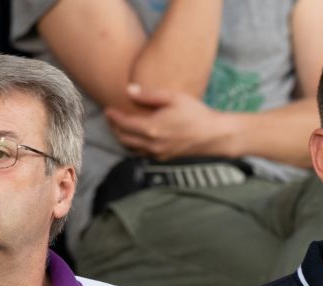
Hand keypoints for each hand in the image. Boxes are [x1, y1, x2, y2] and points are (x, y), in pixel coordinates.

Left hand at [104, 85, 232, 159]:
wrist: (214, 135)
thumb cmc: (196, 114)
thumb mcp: (174, 98)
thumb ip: (149, 95)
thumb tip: (129, 90)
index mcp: (152, 128)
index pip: (123, 124)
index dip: (113, 116)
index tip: (108, 109)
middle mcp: (152, 144)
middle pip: (123, 139)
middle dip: (114, 128)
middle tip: (111, 118)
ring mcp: (158, 154)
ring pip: (131, 149)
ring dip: (123, 138)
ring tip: (120, 128)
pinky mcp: (165, 158)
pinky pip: (143, 154)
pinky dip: (135, 146)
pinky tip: (137, 138)